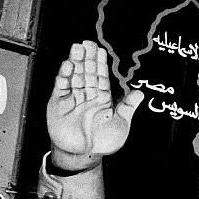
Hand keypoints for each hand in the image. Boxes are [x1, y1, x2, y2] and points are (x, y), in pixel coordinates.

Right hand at [46, 41, 143, 170]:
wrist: (83, 156)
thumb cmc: (102, 142)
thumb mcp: (120, 124)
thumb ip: (128, 107)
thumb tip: (140, 93)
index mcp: (102, 98)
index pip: (101, 77)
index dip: (100, 63)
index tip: (100, 50)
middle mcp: (87, 95)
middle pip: (86, 73)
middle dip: (87, 58)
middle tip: (87, 43)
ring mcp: (72, 98)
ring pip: (74, 76)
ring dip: (75, 62)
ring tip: (77, 48)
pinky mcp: (58, 103)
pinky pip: (61, 87)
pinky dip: (64, 76)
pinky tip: (67, 65)